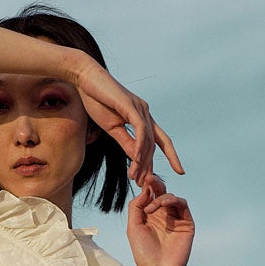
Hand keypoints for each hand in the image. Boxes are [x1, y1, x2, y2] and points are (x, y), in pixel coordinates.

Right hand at [73, 56, 183, 187]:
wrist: (85, 80)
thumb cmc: (97, 102)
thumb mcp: (113, 129)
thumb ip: (126, 143)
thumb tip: (137, 159)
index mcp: (142, 117)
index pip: (161, 140)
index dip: (172, 155)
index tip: (180, 171)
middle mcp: (145, 111)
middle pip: (154, 144)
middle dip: (150, 165)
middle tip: (144, 184)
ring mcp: (139, 108)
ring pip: (147, 140)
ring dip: (142, 161)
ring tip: (135, 177)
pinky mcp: (130, 105)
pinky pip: (139, 130)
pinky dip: (139, 146)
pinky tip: (137, 160)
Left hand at [125, 174, 193, 265]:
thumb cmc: (144, 252)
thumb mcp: (133, 227)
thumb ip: (136, 207)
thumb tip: (145, 189)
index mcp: (150, 216)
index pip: (150, 195)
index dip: (147, 186)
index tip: (142, 178)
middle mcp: (164, 215)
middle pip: (162, 192)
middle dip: (156, 184)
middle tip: (150, 178)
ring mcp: (176, 218)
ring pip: (171, 197)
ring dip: (162, 197)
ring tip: (152, 207)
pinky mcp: (187, 222)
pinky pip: (183, 204)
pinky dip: (173, 200)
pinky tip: (163, 205)